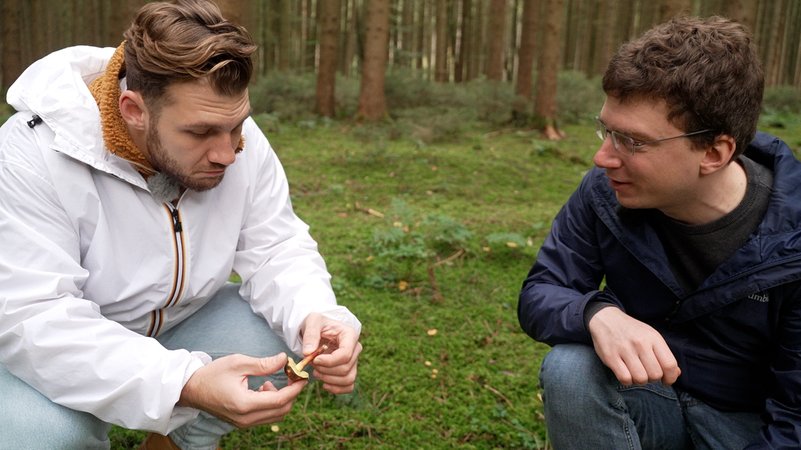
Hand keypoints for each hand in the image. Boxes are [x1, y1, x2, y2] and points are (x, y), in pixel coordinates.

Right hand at [178, 353, 305, 427]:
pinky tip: (263, 388)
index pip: (280, 400)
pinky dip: (272, 404)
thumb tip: (285, 359)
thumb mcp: (239, 363)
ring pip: (276, 415)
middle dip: (291, 393)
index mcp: (245, 404)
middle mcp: (246, 418)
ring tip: (271, 381)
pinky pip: (266, 416)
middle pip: (282, 411)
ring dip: (281, 399)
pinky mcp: (242, 423)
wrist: (192, 389)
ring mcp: (244, 423)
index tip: (303, 376)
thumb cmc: (213, 374)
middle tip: (292, 376)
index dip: (295, 388)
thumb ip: (264, 363)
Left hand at [301, 312, 362, 393]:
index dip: (329, 361)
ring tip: (316, 372)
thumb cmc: (317, 323)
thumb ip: (310, 335)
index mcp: (350, 335)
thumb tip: (308, 352)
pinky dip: (336, 389)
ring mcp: (354, 361)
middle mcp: (355, 348)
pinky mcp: (350, 370)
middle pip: (345, 368)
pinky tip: (324, 384)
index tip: (314, 360)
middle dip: (325, 370)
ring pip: (348, 379)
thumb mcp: (312, 322)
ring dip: (329, 380)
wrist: (319, 329)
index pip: (345, 355)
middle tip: (312, 364)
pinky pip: (349, 386)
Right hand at [588, 306, 680, 385]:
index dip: (670, 377)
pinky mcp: (610, 357)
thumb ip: (664, 355)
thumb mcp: (651, 336)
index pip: (669, 364)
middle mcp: (640, 343)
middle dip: (653, 378)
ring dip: (639, 380)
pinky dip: (627, 380)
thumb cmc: (631, 331)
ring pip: (641, 378)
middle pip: (655, 374)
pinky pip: (625, 379)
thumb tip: (675, 374)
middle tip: (646, 372)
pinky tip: (625, 373)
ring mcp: (624, 350)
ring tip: (635, 372)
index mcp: (653, 337)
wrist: (606, 319)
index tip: (666, 380)